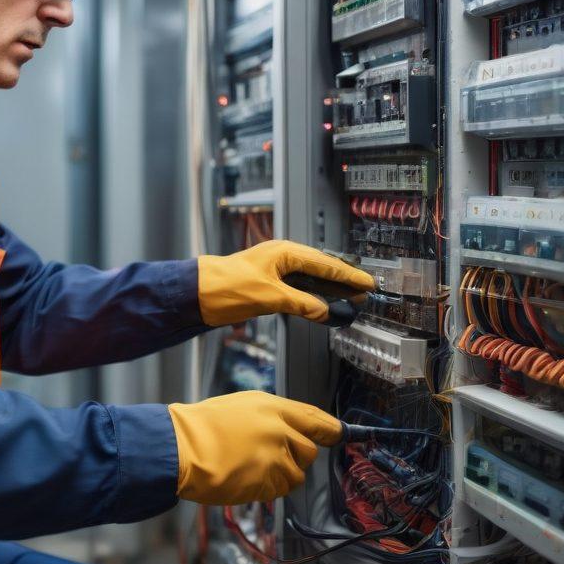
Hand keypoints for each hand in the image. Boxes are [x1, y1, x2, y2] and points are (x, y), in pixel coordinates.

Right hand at [168, 390, 342, 504]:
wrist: (181, 447)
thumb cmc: (203, 426)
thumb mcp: (240, 407)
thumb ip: (271, 418)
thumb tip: (292, 431)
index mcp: (271, 407)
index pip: (313, 417)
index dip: (330, 428)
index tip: (339, 434)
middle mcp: (278, 429)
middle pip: (309, 451)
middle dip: (295, 457)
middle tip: (269, 456)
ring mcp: (274, 457)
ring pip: (296, 474)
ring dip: (281, 475)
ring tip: (252, 467)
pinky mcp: (266, 481)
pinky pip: (280, 490)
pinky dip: (269, 489)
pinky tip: (247, 478)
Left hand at [197, 239, 374, 325]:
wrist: (196, 292)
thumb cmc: (226, 286)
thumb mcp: (269, 297)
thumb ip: (300, 303)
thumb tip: (324, 311)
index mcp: (285, 253)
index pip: (325, 264)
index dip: (348, 276)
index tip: (367, 284)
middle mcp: (282, 257)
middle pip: (321, 268)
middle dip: (343, 281)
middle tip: (363, 293)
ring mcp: (274, 270)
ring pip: (310, 278)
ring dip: (329, 290)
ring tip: (349, 299)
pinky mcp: (267, 283)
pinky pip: (298, 288)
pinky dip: (312, 296)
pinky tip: (320, 305)